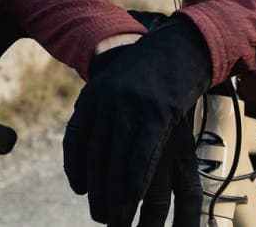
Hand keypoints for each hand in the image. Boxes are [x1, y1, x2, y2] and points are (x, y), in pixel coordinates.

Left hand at [63, 15, 212, 225]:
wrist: (180, 46)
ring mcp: (132, 107)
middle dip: (98, 190)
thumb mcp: (116, 83)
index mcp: (94, 94)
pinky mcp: (158, 114)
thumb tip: (90, 152)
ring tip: (115, 219)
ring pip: (118, 161)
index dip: (75, 166)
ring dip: (116, 196)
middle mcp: (108, 101)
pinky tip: (134, 200)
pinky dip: (135, 182)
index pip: (76, 136)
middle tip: (99, 215)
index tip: (79, 188)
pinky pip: (142, 156)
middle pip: (96, 155)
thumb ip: (101, 112)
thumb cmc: (148, 69)